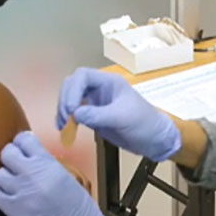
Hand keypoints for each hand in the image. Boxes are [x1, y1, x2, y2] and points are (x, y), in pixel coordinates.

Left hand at [0, 132, 111, 215]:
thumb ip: (44, 162)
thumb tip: (28, 153)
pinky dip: (2, 194)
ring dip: (6, 176)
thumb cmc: (75, 201)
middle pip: (7, 153)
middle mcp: (32, 174)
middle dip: (10, 156)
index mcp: (46, 162)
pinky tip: (12, 195)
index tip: (21, 145)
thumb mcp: (63, 173)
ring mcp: (21, 192)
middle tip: (14, 161)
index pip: (23, 140)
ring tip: (14, 181)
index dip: (21, 141)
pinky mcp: (14, 210)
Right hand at [56, 68, 180, 161]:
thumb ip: (98, 115)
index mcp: (109, 82)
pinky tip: (64, 128)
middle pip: (73, 85)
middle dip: (65, 99)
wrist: (153, 139)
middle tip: (65, 117)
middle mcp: (99, 89)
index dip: (73, 90)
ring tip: (63, 125)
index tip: (71, 109)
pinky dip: (67, 119)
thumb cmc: (144, 123)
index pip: (83, 76)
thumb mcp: (123, 118)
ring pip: (71, 98)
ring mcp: (95, 102)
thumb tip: (75, 114)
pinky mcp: (93, 115)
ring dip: (63, 109)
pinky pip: (74, 112)